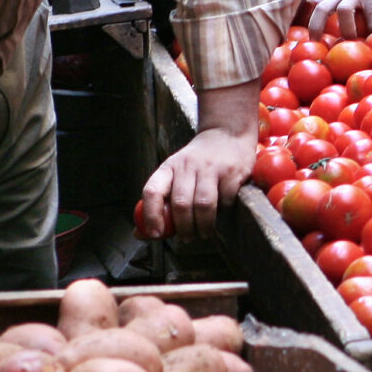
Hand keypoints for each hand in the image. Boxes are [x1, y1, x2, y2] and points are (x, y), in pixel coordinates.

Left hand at [137, 80, 256, 239]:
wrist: (228, 132)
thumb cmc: (197, 162)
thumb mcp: (175, 173)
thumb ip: (160, 202)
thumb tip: (140, 233)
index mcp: (169, 167)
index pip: (152, 191)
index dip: (151, 215)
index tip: (155, 234)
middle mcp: (188, 165)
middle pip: (181, 204)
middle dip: (184, 228)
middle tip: (187, 238)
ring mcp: (211, 167)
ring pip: (203, 205)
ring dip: (203, 226)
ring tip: (204, 234)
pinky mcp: (232, 171)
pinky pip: (225, 200)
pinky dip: (223, 211)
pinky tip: (222, 211)